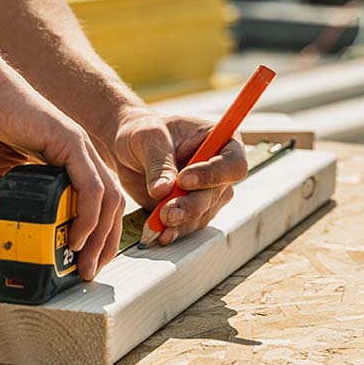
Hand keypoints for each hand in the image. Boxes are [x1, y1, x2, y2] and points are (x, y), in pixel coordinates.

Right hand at [0, 56, 124, 280]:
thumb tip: (4, 239)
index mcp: (60, 163)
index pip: (91, 206)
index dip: (91, 238)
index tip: (77, 266)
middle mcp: (76, 155)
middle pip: (108, 207)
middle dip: (103, 245)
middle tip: (86, 274)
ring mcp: (76, 146)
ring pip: (108, 200)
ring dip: (100, 237)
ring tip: (83, 265)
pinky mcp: (68, 139)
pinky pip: (92, 185)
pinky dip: (89, 215)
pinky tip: (77, 237)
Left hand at [111, 109, 248, 244]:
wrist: (130, 149)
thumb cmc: (145, 132)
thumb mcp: (149, 137)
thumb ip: (159, 163)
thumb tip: (163, 191)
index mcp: (221, 141)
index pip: (233, 164)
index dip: (213, 175)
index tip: (184, 180)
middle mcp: (220, 170)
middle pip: (218, 194)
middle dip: (193, 205)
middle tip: (168, 210)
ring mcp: (207, 193)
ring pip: (204, 213)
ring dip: (183, 220)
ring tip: (160, 221)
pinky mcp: (191, 210)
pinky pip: (189, 224)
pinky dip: (175, 229)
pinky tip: (161, 232)